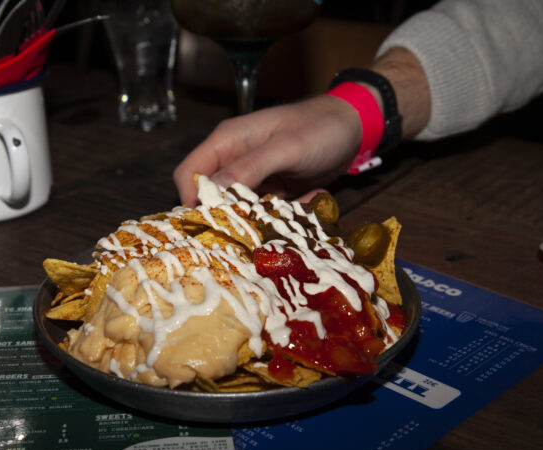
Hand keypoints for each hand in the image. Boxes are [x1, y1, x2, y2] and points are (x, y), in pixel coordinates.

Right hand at [173, 93, 363, 205]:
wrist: (354, 126)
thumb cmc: (319, 128)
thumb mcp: (285, 148)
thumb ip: (248, 168)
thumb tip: (211, 193)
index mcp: (227, 142)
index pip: (189, 174)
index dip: (192, 200)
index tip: (211, 222)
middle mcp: (234, 159)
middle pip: (210, 196)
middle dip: (228, 215)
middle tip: (252, 229)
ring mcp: (253, 174)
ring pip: (238, 207)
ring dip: (259, 217)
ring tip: (287, 214)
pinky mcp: (272, 187)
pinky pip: (264, 210)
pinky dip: (281, 214)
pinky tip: (306, 201)